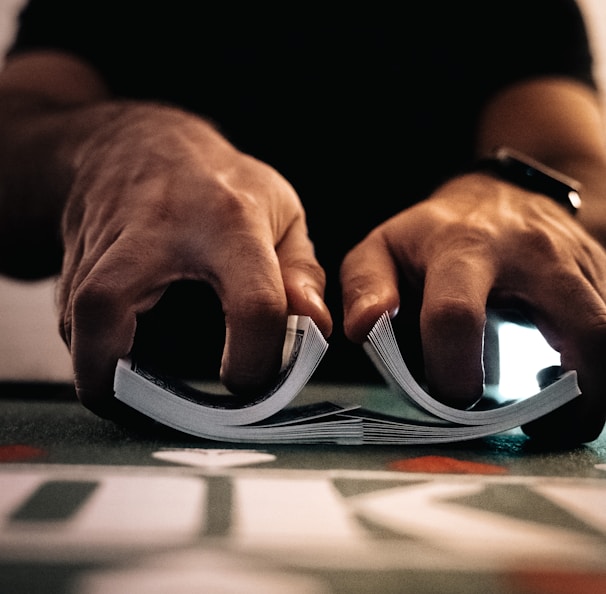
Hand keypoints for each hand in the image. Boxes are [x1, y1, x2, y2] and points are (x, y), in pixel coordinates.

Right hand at [58, 104, 330, 417]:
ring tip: (148, 393)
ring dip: (109, 375)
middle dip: (125, 380)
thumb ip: (302, 272)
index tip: (252, 381)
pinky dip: (99, 355)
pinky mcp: (72, 267)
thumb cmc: (220, 183)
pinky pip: (74, 328)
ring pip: (77, 327)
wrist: (137, 146)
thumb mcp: (281, 210)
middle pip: (108, 308)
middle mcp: (153, 233)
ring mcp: (101, 249)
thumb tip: (314, 328)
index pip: (253, 303)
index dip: (257, 360)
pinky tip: (128, 357)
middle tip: (164, 413)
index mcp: (228, 222)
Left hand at [340, 172, 605, 443]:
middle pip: (586, 333)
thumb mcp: (384, 247)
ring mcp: (581, 264)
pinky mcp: (603, 275)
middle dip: (572, 401)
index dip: (452, 372)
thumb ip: (365, 286)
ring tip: (557, 413)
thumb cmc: (432, 233)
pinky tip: (568, 379)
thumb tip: (360, 329)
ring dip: (596, 392)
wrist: (500, 195)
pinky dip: (600, 370)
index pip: (457, 316)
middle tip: (538, 429)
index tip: (451, 400)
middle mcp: (536, 255)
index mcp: (464, 249)